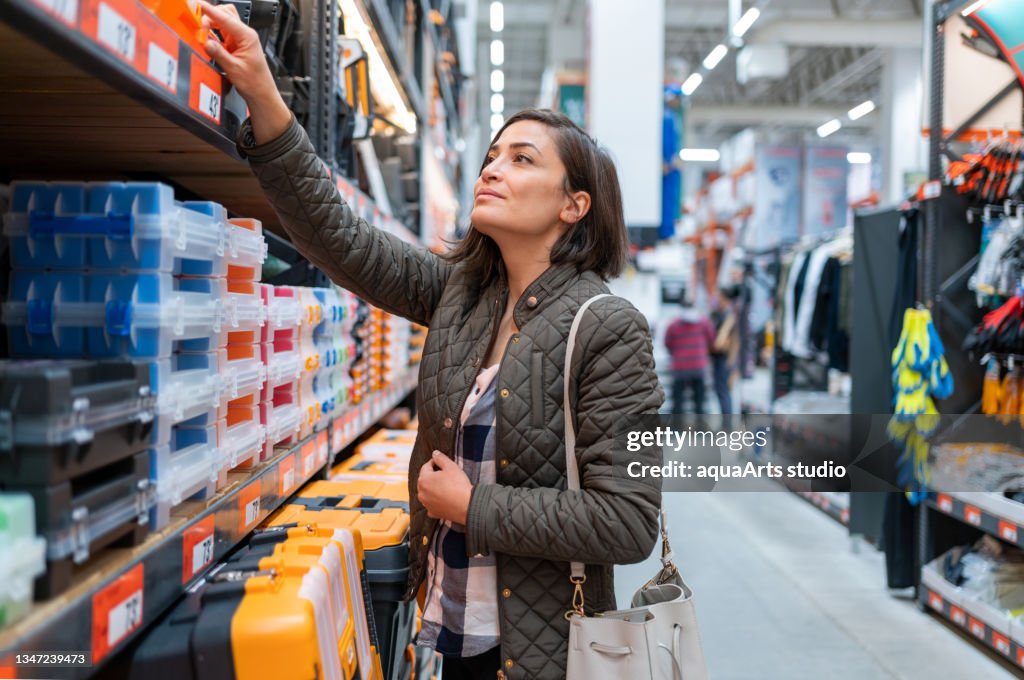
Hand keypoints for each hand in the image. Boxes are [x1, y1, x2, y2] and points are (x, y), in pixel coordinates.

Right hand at [199, 1, 290, 141]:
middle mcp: (244, 35)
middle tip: (199, 26)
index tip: (199, 4)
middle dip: (211, 16)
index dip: (211, 11)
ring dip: (211, 24)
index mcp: (247, 37)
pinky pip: (221, 34)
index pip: (226, 18)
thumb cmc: (255, 82)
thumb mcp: (234, 69)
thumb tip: (206, 42)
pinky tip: (207, 38)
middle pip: (225, 14)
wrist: (262, 94)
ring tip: (202, 32)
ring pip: (223, 23)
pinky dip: (213, 34)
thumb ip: (219, 54)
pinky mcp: (235, 46)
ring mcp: (240, 40)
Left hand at [417, 451, 472, 524]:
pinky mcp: (433, 512)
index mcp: (423, 479)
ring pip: (427, 492)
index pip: (426, 466)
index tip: (441, 462)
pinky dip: (435, 502)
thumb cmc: (459, 485)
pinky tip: (443, 499)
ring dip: (433, 489)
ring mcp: (426, 504)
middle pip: (425, 480)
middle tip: (445, 474)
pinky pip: (431, 505)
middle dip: (433, 476)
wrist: (467, 505)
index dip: (434, 462)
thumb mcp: (451, 467)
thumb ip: (441, 458)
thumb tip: (434, 453)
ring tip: (445, 486)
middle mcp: (421, 492)